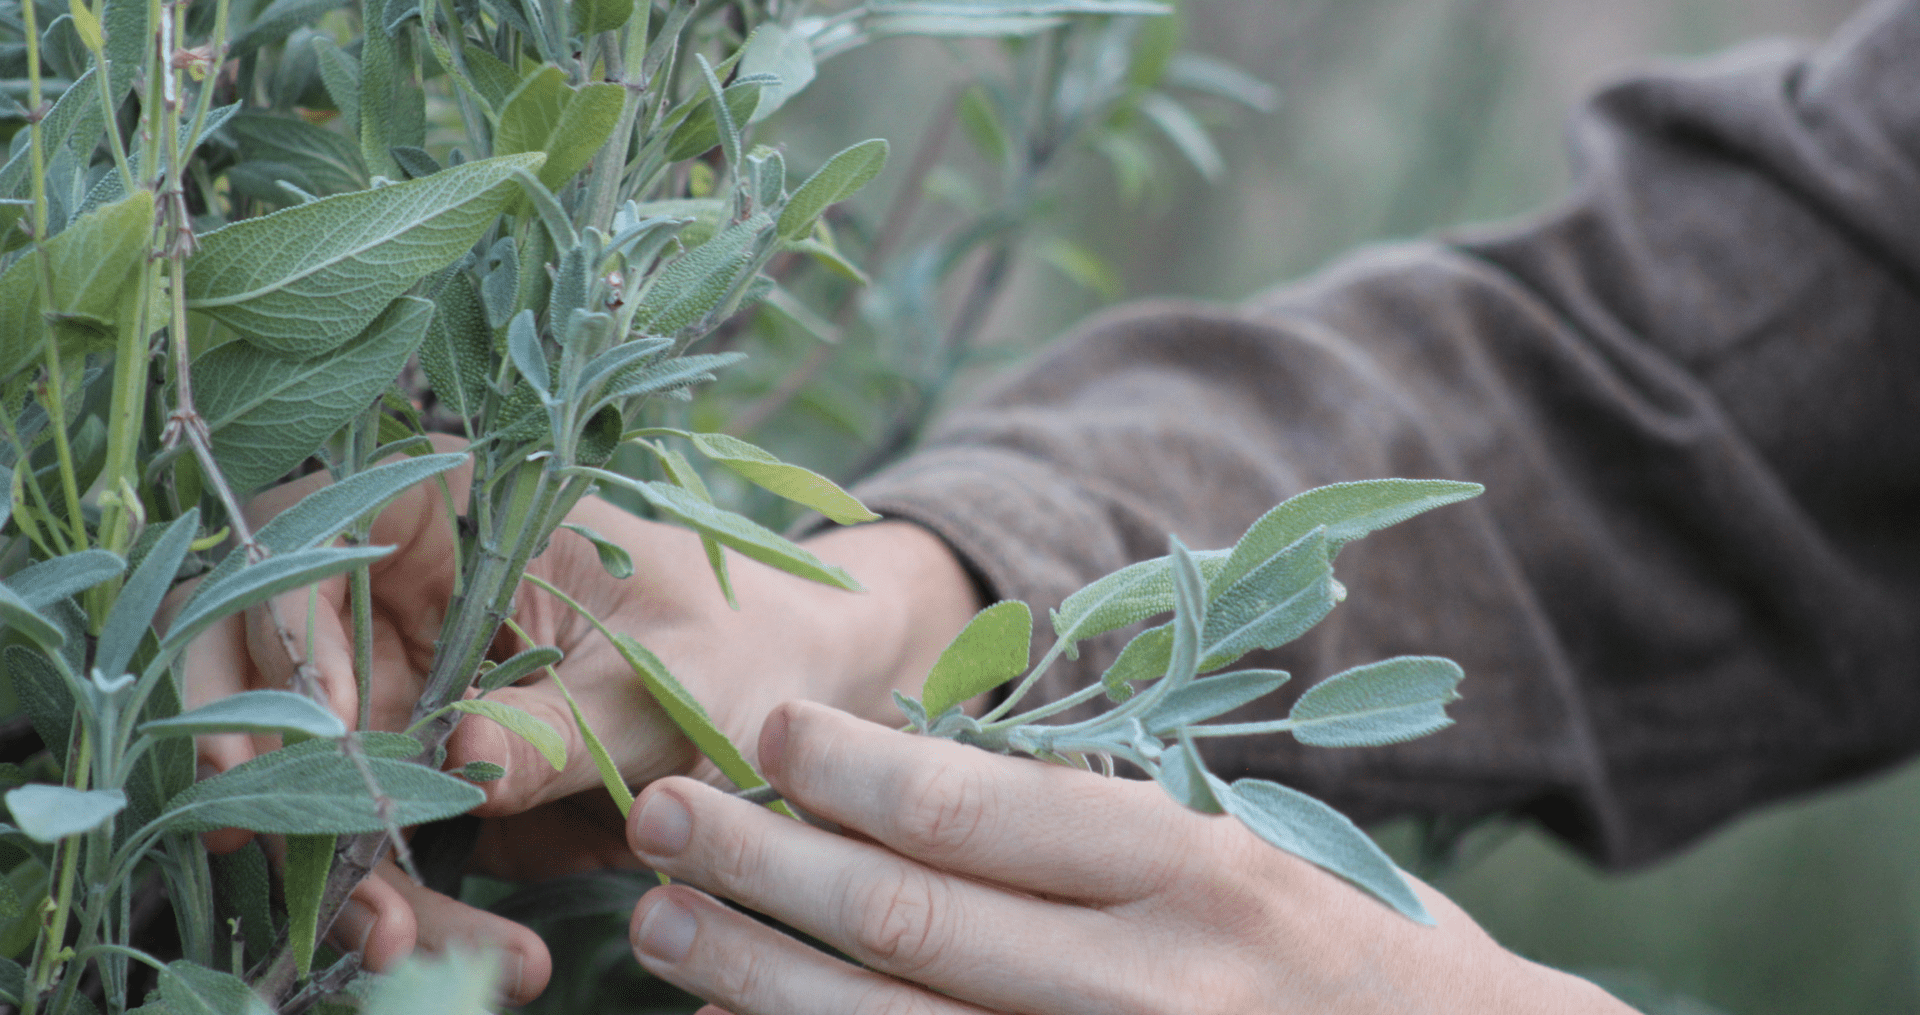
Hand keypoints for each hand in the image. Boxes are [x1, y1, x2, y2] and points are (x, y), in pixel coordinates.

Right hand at [179, 442, 981, 1003]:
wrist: (809, 704)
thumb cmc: (749, 647)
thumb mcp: (668, 681)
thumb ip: (563, 721)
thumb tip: (457, 764)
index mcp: (464, 525)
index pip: (315, 531)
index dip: (280, 614)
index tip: (321, 714)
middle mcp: (417, 607)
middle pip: (277, 666)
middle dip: (265, 763)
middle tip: (257, 848)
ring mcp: (420, 701)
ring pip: (323, 782)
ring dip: (343, 871)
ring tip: (401, 945)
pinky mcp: (443, 788)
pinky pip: (395, 853)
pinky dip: (421, 914)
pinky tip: (495, 962)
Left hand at [624, 701, 1633, 1014]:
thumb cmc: (1356, 956)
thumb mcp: (1250, 856)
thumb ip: (1098, 834)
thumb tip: (912, 795)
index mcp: (1191, 871)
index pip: (968, 808)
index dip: (843, 766)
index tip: (770, 731)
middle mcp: (1145, 984)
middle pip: (898, 917)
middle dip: (755, 862)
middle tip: (661, 817)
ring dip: (751, 972)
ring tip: (661, 920)